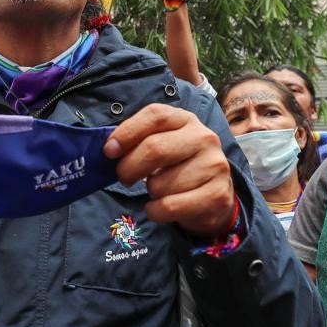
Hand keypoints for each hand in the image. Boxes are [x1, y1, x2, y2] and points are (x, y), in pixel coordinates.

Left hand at [103, 104, 234, 237]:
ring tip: (159, 190)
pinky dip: (155, 211)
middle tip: (123, 177)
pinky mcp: (217, 195)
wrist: (213, 197)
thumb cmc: (178, 166)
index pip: (155, 115)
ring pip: (160, 183)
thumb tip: (110, 149)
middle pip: (155, 149)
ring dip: (150, 192)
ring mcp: (214, 166)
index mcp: (186, 120)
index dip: (127, 132)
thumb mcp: (162, 144)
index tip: (109, 151)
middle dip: (129, 167)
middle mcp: (204, 138)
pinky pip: (170, 206)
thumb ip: (138, 141)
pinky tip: (159, 207)